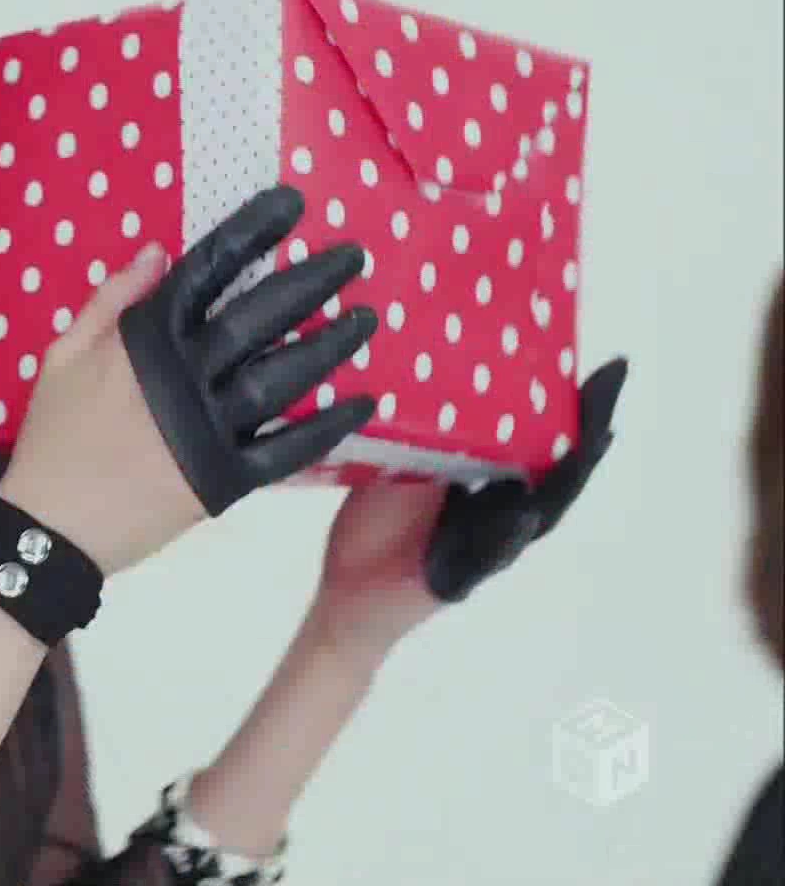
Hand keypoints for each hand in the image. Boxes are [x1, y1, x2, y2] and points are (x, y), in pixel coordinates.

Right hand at [0, 185, 377, 574]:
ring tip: (367, 319)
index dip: (252, 231)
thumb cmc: (52, 438)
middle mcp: (184, 378)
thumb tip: (158, 252)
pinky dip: (329, 426)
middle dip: (313, 279)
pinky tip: (362, 403)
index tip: (292, 205)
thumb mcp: (62, 355)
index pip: (207, 270)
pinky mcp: (225, 479)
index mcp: (144, 342)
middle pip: (262, 315)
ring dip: (331, 344)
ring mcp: (208, 430)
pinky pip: (289, 449)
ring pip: (285, 376)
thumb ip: (111, 301)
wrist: (49, 525)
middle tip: (355, 256)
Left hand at [306, 358, 629, 663]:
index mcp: (491, 479)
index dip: (577, 406)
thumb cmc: (374, 523)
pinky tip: (524, 515)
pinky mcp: (461, 580)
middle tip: (612, 379)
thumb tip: (436, 362)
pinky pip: (488, 555)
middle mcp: (503, 510)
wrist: (342, 590)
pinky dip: (508, 536)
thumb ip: (429, 430)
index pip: (543, 438)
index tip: (607, 364)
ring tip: (596, 438)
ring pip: (541, 510)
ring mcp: (488, 546)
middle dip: (589, 426)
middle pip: (558, 468)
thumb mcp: (401, 462)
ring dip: (567, 477)